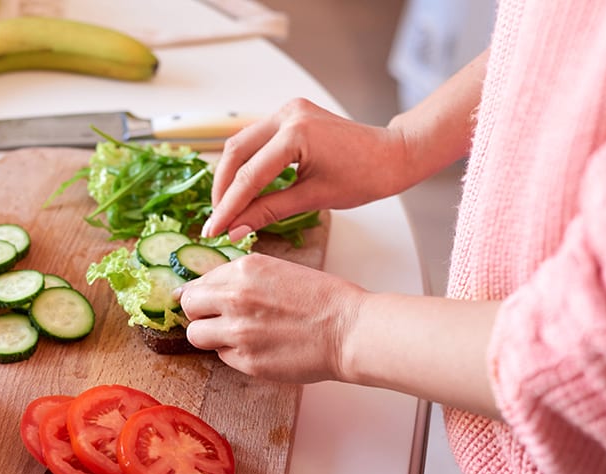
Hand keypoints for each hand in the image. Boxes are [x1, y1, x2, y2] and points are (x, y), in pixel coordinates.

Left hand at [177, 253, 366, 382]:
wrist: (349, 330)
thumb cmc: (323, 299)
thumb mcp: (276, 270)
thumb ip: (240, 279)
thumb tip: (205, 289)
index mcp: (243, 270)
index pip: (198, 282)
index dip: (198, 294)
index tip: (198, 302)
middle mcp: (235, 298)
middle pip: (189, 307)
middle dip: (199, 314)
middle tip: (215, 319)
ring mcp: (238, 331)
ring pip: (196, 336)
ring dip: (210, 336)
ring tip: (235, 335)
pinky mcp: (246, 361)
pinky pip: (222, 357)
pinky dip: (234, 353)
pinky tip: (258, 347)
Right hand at [203, 97, 406, 238]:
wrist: (392, 154)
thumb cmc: (363, 177)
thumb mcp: (313, 199)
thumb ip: (268, 211)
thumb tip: (235, 230)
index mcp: (296, 134)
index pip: (249, 177)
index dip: (228, 207)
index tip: (213, 230)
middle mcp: (287, 114)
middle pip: (235, 152)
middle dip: (222, 189)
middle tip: (216, 220)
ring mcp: (287, 110)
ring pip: (240, 143)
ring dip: (229, 176)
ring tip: (225, 207)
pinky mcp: (289, 114)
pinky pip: (255, 139)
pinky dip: (245, 164)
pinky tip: (241, 188)